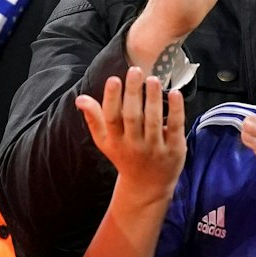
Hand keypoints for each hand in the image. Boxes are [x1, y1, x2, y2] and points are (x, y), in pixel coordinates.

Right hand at [77, 67, 185, 195]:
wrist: (147, 186)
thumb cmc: (124, 156)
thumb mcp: (105, 141)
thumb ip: (94, 118)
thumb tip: (80, 98)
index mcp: (115, 141)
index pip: (112, 118)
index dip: (112, 99)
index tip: (114, 79)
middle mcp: (134, 145)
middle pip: (132, 117)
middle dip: (133, 93)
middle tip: (136, 70)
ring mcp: (155, 149)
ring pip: (154, 121)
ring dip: (153, 98)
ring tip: (153, 78)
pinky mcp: (174, 150)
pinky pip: (175, 128)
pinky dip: (176, 110)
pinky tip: (175, 93)